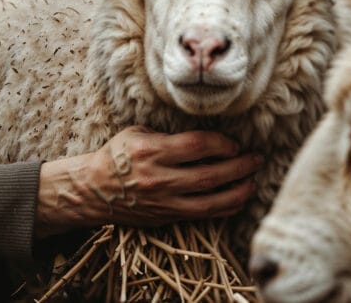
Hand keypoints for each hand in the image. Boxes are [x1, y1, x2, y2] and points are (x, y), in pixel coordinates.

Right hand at [34, 126, 261, 237]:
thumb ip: (168, 137)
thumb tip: (202, 139)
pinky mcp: (167, 216)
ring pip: (213, 200)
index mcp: (150, 150)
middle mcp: (159, 177)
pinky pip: (205, 214)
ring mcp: (165, 201)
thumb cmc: (116, 156)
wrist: (94, 189)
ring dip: (240, 190)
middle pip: (212, 174)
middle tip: (256, 159)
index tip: (233, 143)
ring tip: (253, 180)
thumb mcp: (136, 134)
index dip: (222, 144)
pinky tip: (238, 198)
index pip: (197, 146)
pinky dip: (226, 207)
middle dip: (241, 166)